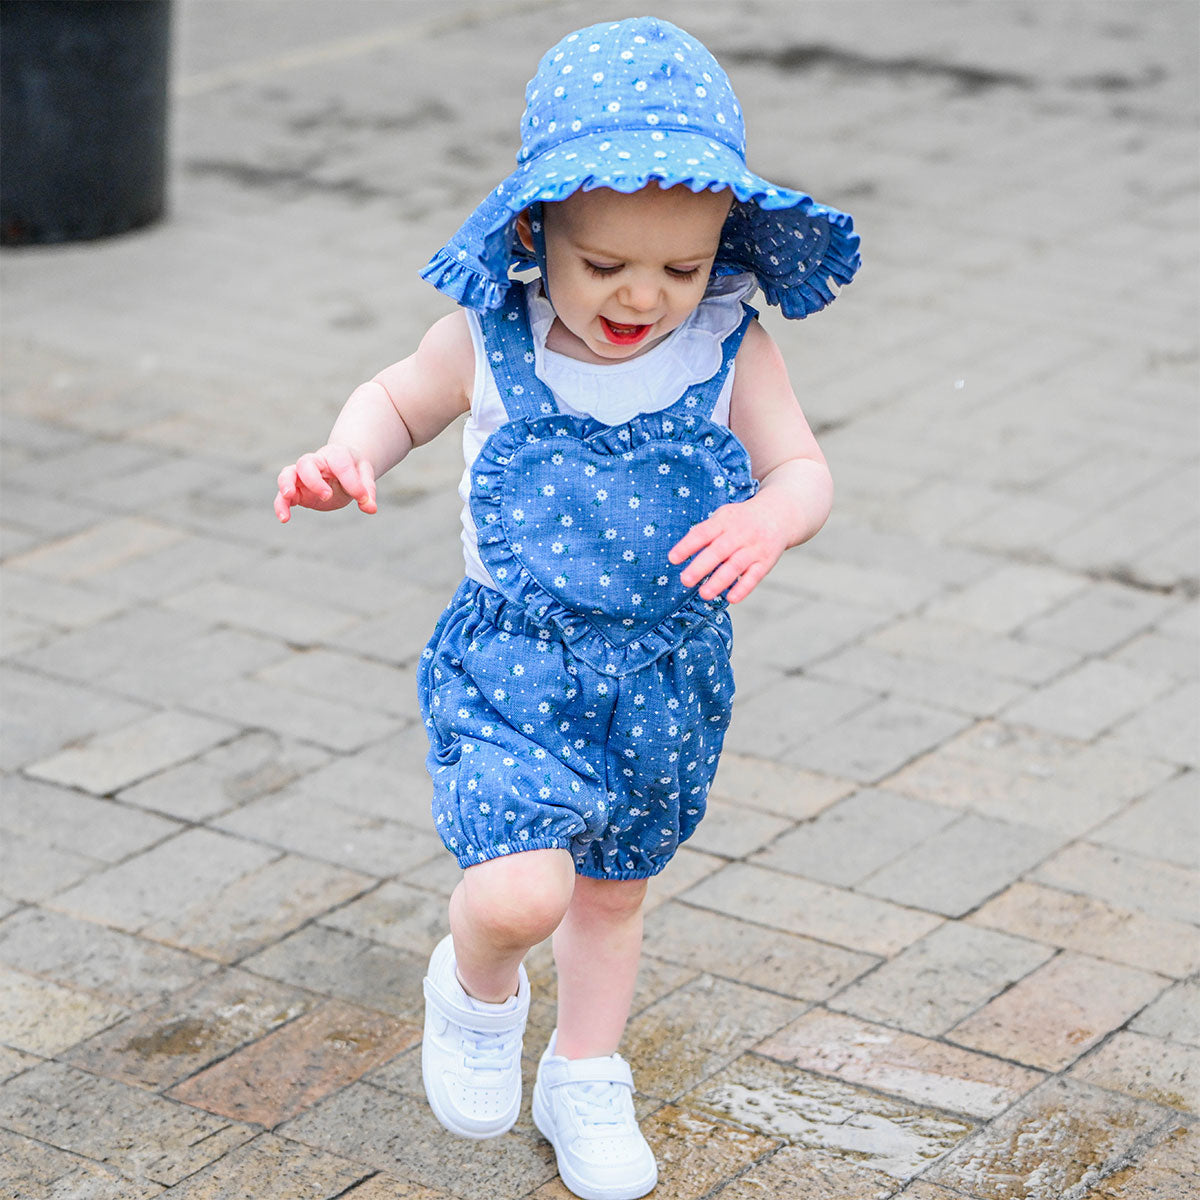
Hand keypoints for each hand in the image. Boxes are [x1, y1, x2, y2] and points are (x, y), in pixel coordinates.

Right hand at [274, 443, 376, 522]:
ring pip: (287, 474)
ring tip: (289, 497)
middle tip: (327, 496)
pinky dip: (281, 505)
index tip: (362, 497)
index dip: (351, 481)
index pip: (340, 464)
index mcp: (336, 455)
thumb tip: (370, 508)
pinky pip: (283, 496)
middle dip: (313, 480)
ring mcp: (302, 475)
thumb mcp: (365, 477)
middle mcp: (315, 462)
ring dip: (286, 485)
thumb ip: (367, 491)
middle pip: (305, 463)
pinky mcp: (296, 491)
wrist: (342, 468)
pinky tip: (284, 518)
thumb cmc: (354, 469)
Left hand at [668, 496, 787, 603]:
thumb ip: (705, 532)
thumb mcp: (724, 516)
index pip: (703, 532)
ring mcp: (754, 548)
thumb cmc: (742, 519)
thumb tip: (682, 552)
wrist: (780, 514)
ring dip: (719, 581)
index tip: (672, 558)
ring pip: (736, 565)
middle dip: (701, 566)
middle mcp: (740, 533)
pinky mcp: (766, 561)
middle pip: (719, 550)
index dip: (687, 545)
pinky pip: (754, 576)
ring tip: (704, 594)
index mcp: (725, 520)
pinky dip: (743, 588)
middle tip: (685, 580)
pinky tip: (732, 598)